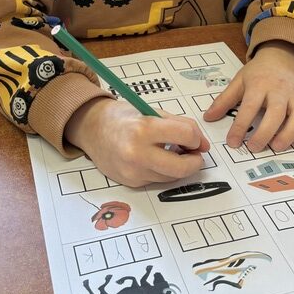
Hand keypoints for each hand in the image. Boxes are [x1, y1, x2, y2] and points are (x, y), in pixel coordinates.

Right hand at [65, 97, 209, 187]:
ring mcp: (133, 172)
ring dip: (180, 166)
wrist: (92, 129)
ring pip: (172, 177)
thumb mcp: (152, 111)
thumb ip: (179, 125)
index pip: (186, 136)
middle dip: (195, 161)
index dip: (196, 137)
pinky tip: (158, 158)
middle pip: (182, 168)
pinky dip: (164, 171)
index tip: (194, 137)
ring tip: (173, 152)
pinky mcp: (131, 183)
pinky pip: (158, 180)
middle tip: (195, 153)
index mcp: (144, 129)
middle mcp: (137, 154)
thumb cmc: (123, 117)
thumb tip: (202, 143)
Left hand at [203, 41, 293, 152]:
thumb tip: (207, 118)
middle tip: (254, 147)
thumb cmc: (258, 73)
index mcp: (259, 85)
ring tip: (276, 146)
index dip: (240, 126)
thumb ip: (224, 100)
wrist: (281, 57)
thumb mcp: (239, 81)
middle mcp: (280, 90)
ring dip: (290, 133)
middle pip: (276, 112)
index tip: (232, 142)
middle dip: (265, 132)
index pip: (249, 106)